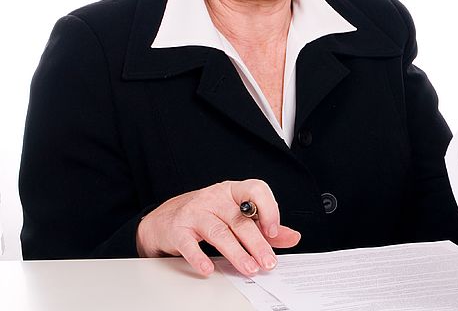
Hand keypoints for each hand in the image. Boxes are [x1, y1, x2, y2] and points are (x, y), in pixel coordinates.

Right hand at [136, 179, 300, 275]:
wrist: (164, 219)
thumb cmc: (206, 215)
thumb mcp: (236, 215)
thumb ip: (264, 227)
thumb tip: (292, 237)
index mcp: (233, 191)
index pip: (256, 189)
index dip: (268, 208)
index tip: (274, 231)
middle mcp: (215, 198)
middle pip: (240, 219)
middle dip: (257, 243)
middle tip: (268, 262)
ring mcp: (195, 212)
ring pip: (219, 232)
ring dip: (237, 253)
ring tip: (250, 268)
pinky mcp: (178, 229)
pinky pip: (189, 244)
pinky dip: (199, 258)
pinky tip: (209, 269)